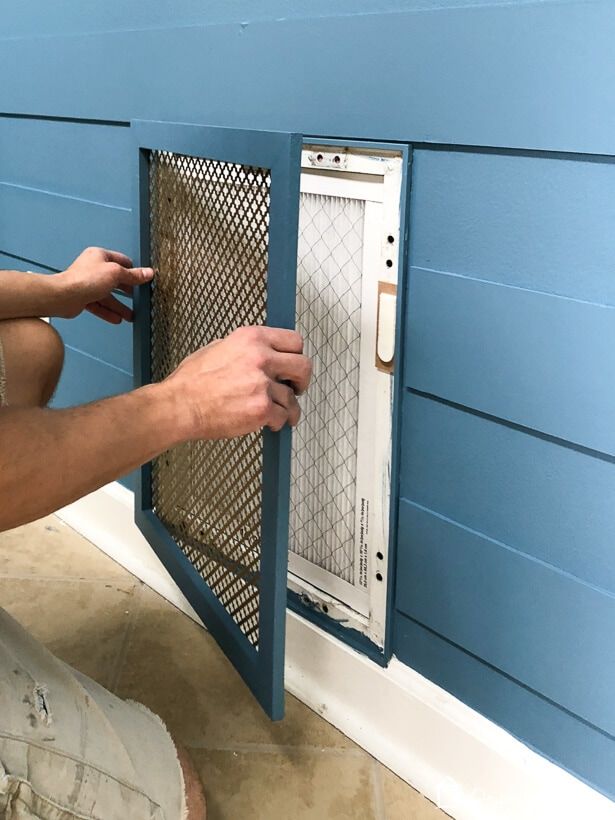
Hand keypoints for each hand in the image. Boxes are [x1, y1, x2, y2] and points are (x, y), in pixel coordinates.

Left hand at [53, 247, 153, 323]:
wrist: (64, 296)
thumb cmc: (84, 279)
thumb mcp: (116, 273)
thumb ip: (133, 275)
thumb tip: (148, 273)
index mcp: (100, 256)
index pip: (122, 261)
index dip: (133, 270)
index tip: (143, 279)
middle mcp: (93, 269)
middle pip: (115, 281)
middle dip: (128, 292)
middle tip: (139, 298)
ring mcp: (88, 284)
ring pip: (108, 296)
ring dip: (119, 306)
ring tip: (131, 315)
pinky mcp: (83, 298)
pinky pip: (99, 306)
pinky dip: (108, 312)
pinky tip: (117, 319)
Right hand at [164, 326, 312, 439]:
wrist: (181, 405)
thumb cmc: (192, 381)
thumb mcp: (217, 348)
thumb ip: (244, 348)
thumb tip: (259, 352)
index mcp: (251, 339)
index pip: (294, 341)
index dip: (296, 355)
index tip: (293, 365)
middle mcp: (261, 358)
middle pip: (303, 366)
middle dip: (302, 381)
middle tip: (296, 389)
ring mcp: (263, 384)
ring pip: (292, 398)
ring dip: (287, 408)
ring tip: (279, 414)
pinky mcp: (262, 408)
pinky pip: (282, 416)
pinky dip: (277, 422)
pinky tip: (268, 423)